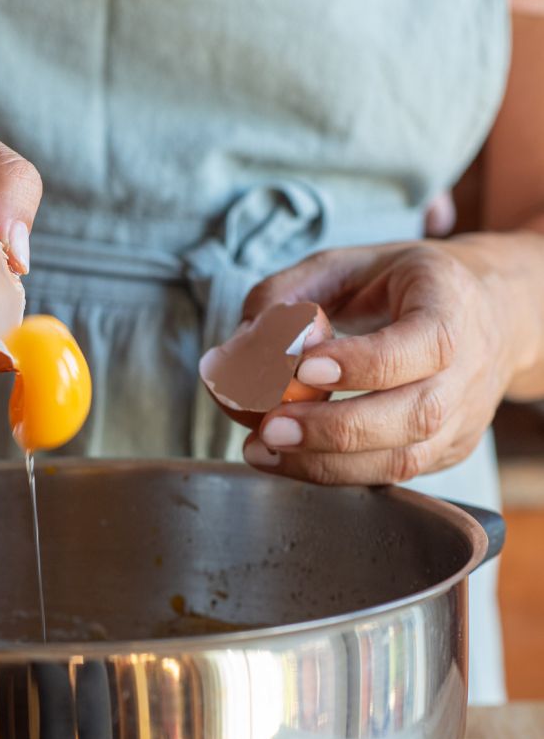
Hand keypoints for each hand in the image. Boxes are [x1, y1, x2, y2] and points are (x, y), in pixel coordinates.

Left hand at [234, 239, 535, 484]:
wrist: (491, 312)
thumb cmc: (408, 285)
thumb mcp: (349, 263)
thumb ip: (291, 293)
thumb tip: (247, 342)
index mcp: (452, 307)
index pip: (424, 344)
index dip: (363, 363)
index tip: (303, 369)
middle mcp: (469, 370)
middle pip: (416, 415)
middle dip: (334, 429)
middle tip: (269, 427)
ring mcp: (463, 418)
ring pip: (403, 460)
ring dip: (324, 463)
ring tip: (263, 449)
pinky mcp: (445, 452)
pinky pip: (391, 475)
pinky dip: (333, 472)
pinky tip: (287, 458)